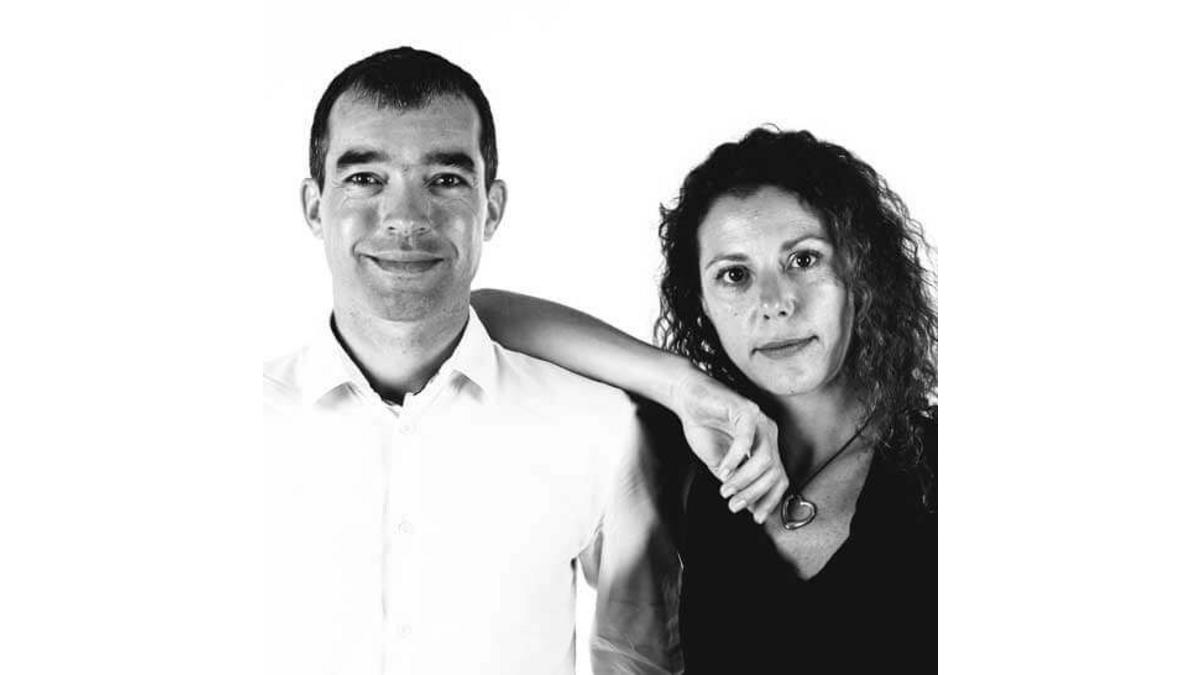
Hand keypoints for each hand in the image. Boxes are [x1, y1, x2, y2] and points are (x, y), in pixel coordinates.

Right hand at [668, 370, 788, 523]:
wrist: (687, 399)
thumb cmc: (703, 427)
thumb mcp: (721, 464)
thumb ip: (736, 482)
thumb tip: (750, 507)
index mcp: (766, 446)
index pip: (779, 478)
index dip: (770, 500)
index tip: (756, 518)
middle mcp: (768, 434)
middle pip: (775, 472)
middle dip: (754, 494)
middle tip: (733, 506)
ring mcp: (759, 421)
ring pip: (765, 459)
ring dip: (745, 479)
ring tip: (726, 490)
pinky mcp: (745, 409)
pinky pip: (747, 439)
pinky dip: (735, 458)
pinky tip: (723, 468)